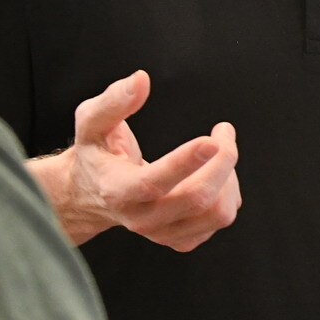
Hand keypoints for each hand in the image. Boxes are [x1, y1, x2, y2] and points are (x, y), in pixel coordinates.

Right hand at [33, 71, 240, 249]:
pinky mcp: (180, 239)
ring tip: (218, 152)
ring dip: (229, 176)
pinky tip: (213, 173)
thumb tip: (141, 80)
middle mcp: (140, 218)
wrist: (93, 193)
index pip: (154, 183)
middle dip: (223, 161)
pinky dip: (228, 193)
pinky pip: (219, 220)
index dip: (186, 162)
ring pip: (216, 212)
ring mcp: (162, 233)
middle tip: (224, 132)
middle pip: (197, 199)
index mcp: (116, 190)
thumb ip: (113, 101)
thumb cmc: (97, 151)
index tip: (212, 139)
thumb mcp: (91, 122)